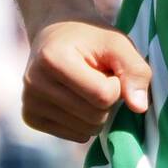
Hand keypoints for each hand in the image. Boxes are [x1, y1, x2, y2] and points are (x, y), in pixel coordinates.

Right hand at [23, 16, 152, 143]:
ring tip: (88, 86)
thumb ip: (134, 70)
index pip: (102, 95)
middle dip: (108, 99)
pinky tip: (77, 98)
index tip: (109, 68)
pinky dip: (85, 122)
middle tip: (99, 77)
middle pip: (94, 116)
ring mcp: (29, 103)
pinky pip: (74, 136)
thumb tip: (139, 107)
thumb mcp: (118, 43)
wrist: (57, 31)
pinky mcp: (30, 118)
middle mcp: (34, 83)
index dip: (117, 83)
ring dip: (98, 112)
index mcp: (53, 59)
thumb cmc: (91, 37)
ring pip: (86, 130)